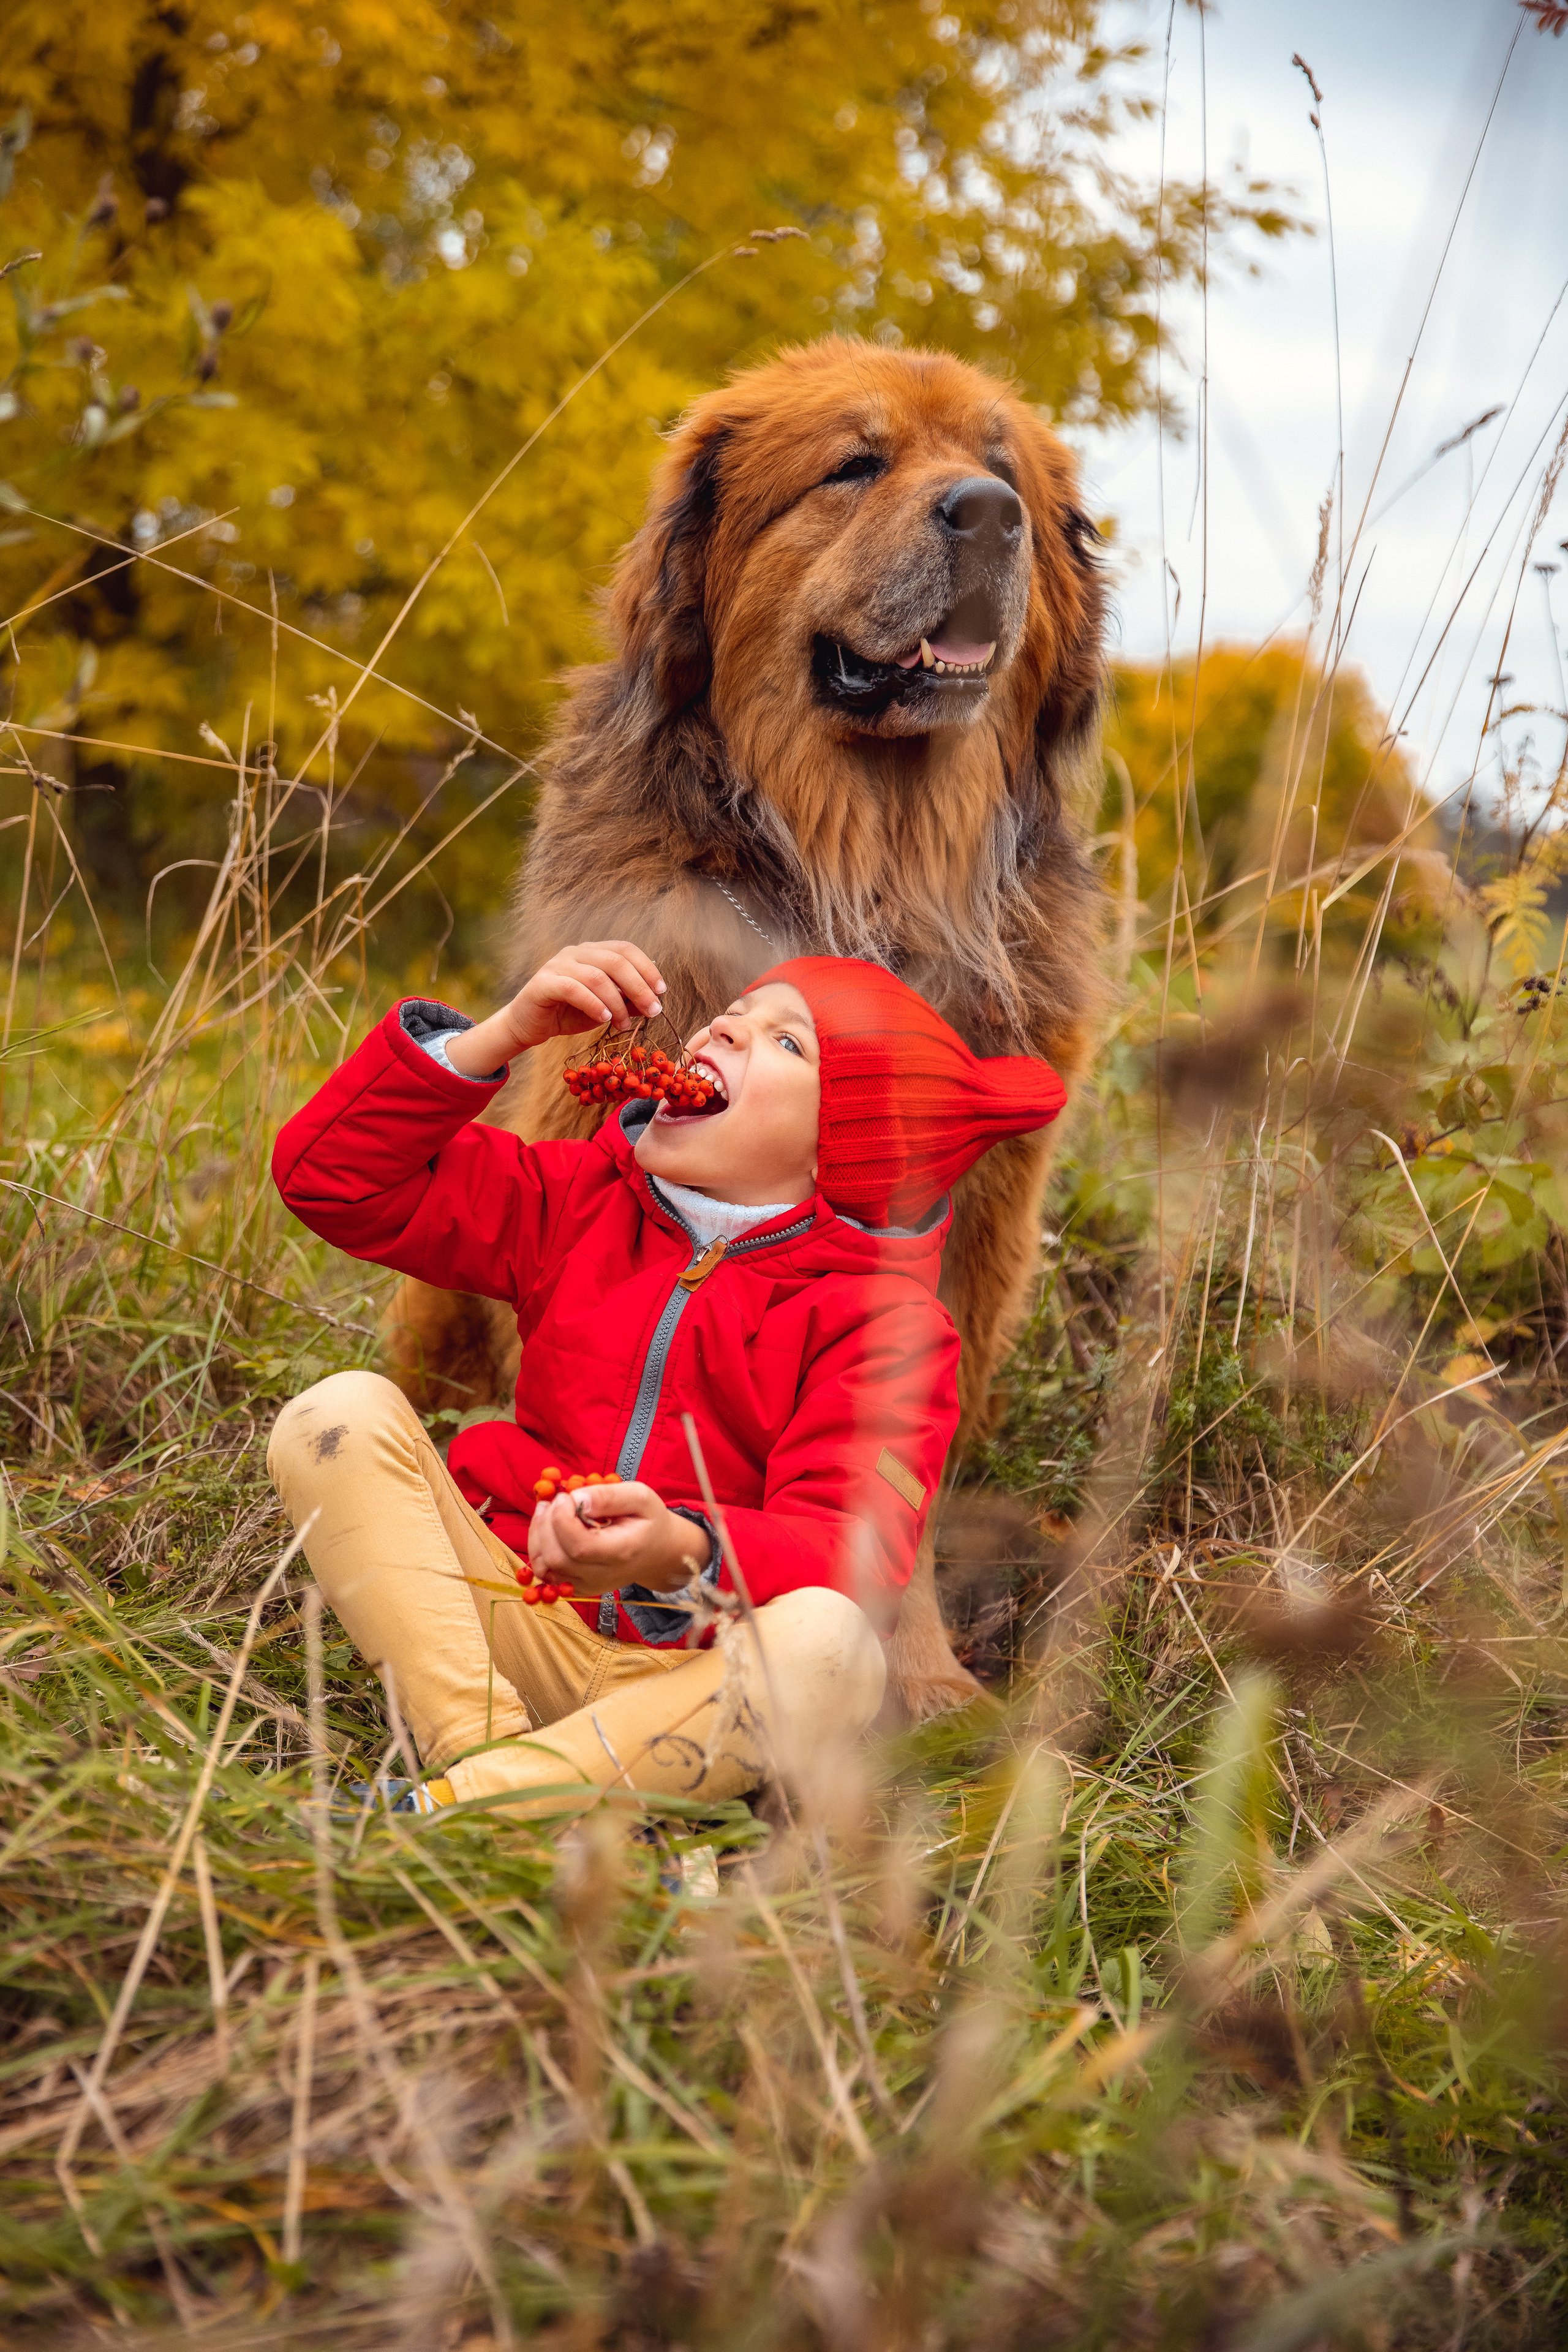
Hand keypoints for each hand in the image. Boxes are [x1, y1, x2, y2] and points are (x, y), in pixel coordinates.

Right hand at [446, 940, 665, 1077]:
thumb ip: (628, 1000)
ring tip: (625, 1024)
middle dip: (639, 987)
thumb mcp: (606, 1007)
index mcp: (592, 952)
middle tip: (653, 1011)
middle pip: (615, 961)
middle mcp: (576, 952)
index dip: (647, 968)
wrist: (529, 1025)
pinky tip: (604, 1019)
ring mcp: (558, 964)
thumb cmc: (569, 1013)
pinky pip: (573, 989)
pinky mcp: (543, 983)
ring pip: (596, 976)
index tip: (661, 992)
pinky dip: (593, 1004)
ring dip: (617, 1002)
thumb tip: (656, 995)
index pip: (625, 949)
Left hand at [526, 1481, 710, 1596]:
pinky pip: (546, 1572)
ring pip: (545, 1566)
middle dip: (547, 1523)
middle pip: (556, 1558)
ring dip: (538, 1534)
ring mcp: (587, 1585)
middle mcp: (602, 1576)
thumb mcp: (640, 1496)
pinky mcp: (575, 1586)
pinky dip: (540, 1547)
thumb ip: (608, 1495)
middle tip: (556, 1500)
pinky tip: (550, 1526)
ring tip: (549, 1509)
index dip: (562, 1518)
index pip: (579, 1546)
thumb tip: (575, 1498)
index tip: (566, 1496)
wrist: (657, 1551)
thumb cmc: (649, 1520)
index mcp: (621, 1553)